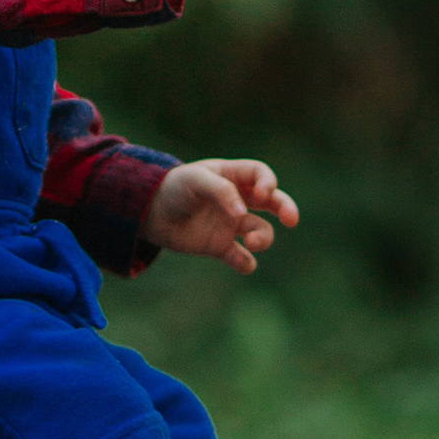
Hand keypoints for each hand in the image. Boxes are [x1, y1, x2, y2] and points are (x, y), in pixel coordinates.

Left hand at [144, 157, 297, 276]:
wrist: (147, 212)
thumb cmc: (172, 188)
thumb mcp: (195, 180)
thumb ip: (222, 192)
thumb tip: (242, 214)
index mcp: (232, 176)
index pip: (260, 175)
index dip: (268, 182)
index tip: (263, 193)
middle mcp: (236, 200)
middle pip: (272, 203)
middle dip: (286, 209)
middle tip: (291, 220)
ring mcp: (229, 224)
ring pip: (260, 232)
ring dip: (262, 239)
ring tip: (250, 243)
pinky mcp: (218, 246)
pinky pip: (241, 258)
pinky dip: (246, 263)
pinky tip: (244, 263)